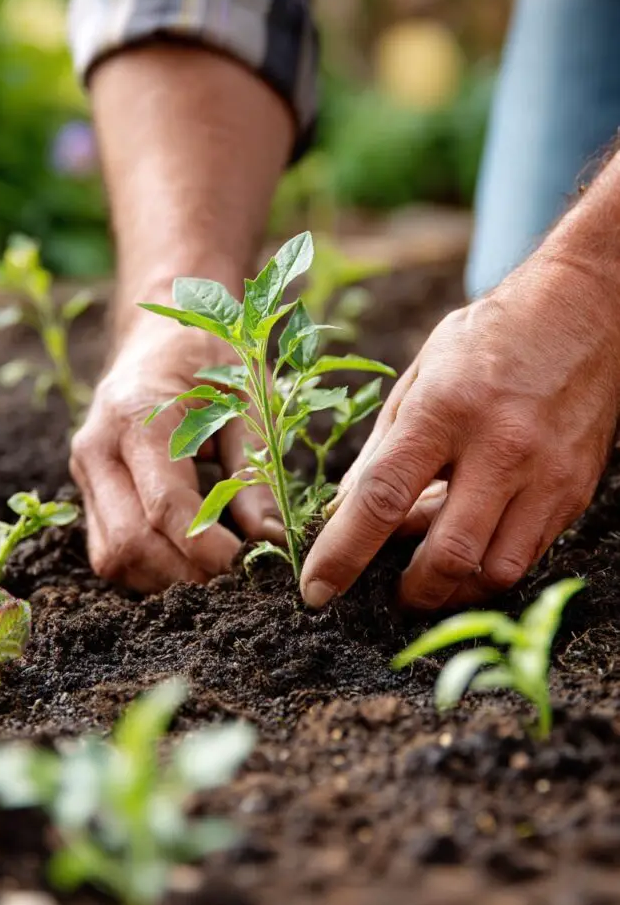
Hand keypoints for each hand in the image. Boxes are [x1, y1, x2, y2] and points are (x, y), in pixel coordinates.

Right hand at [70, 319, 281, 590]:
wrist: (161, 334)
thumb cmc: (210, 359)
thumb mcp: (246, 401)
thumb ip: (253, 470)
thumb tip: (270, 540)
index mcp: (137, 416)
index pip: (165, 504)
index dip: (207, 547)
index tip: (249, 566)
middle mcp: (97, 447)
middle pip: (129, 542)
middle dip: (186, 573)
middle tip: (238, 580)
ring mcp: (85, 471)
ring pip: (113, 556)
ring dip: (166, 579)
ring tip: (218, 574)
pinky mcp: (89, 490)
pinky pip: (110, 550)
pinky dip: (150, 568)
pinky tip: (190, 562)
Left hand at [300, 254, 619, 609]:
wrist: (586, 310)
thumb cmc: (491, 338)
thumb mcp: (421, 374)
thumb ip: (383, 447)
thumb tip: (345, 511)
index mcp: (444, 408)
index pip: (382, 497)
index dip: (343, 553)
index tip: (317, 590)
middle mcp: (500, 446)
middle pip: (447, 555)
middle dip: (410, 593)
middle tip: (390, 594)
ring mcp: (546, 474)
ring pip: (495, 572)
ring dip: (455, 589)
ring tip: (433, 570)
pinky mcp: (575, 491)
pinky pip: (529, 556)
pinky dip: (490, 567)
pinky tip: (472, 545)